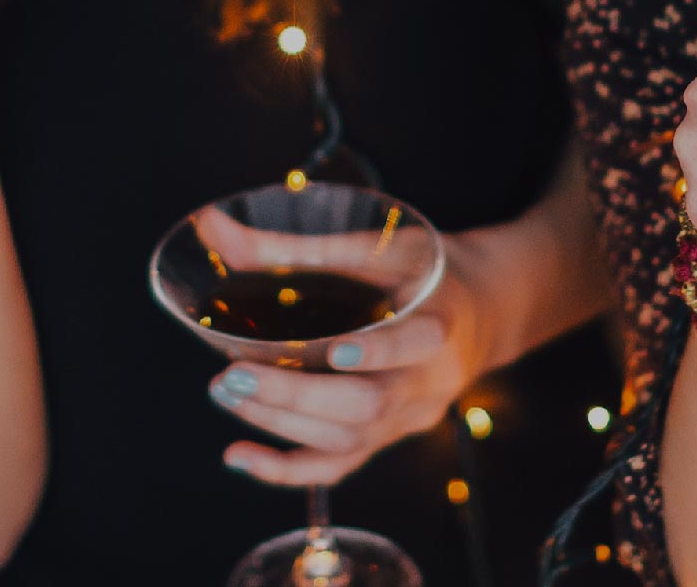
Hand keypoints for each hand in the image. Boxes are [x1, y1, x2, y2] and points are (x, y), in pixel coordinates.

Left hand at [209, 237, 497, 487]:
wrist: (486, 310)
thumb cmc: (427, 268)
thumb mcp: (379, 243)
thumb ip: (299, 244)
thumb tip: (211, 226)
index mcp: (442, 318)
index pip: (417, 342)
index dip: (378, 352)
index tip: (334, 351)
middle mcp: (430, 379)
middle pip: (367, 404)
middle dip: (295, 395)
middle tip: (234, 376)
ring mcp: (411, 416)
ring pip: (350, 439)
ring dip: (282, 423)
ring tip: (227, 393)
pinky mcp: (390, 436)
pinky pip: (342, 465)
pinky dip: (288, 470)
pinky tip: (240, 457)